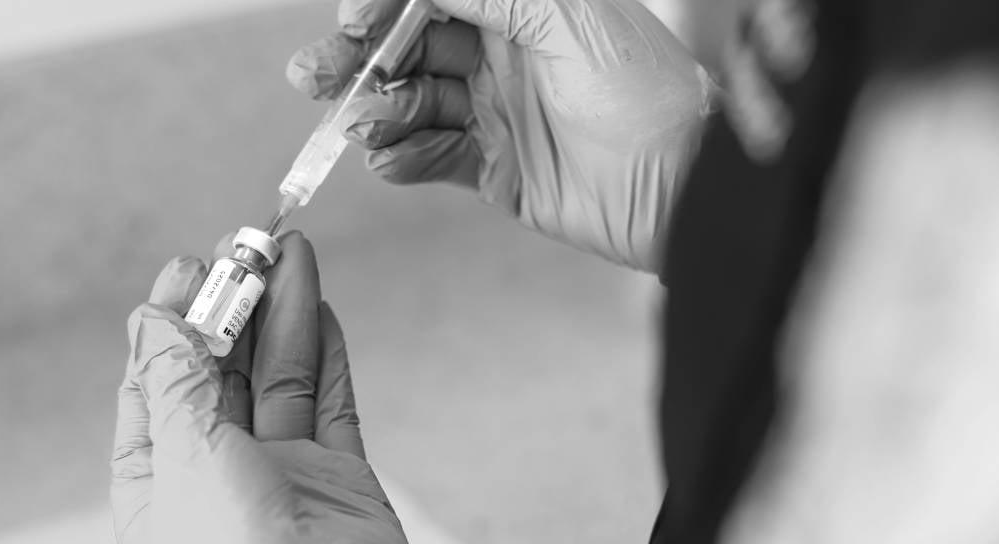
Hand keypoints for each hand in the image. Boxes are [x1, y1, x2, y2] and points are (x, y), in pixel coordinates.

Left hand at [110, 232, 405, 543]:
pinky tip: (321, 309)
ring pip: (280, 378)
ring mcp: (284, 477)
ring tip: (291, 254)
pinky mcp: (340, 480)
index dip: (172, 320)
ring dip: (285, 314)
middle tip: (251, 244)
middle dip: (236, 305)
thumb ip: (174, 382)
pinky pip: (331, 405)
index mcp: (162, 479)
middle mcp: (220, 475)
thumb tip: (154, 316)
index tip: (192, 265)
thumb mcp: (185, 458)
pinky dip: (328, 354)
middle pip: (223, 372)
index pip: (158, 382)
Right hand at [286, 0, 714, 272]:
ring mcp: (495, 111)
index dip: (384, 5)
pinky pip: (431, 157)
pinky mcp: (495, 169)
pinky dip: (403, 156)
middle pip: (407, 46)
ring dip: (378, 111)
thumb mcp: (565, 14)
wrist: (684, 187)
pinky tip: (390, 158)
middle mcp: (502, 53)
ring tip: (362, 123)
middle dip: (358, 58)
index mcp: (522, 7)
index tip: (354, 22)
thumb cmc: (644, 90)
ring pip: (411, 102)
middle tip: (315, 76)